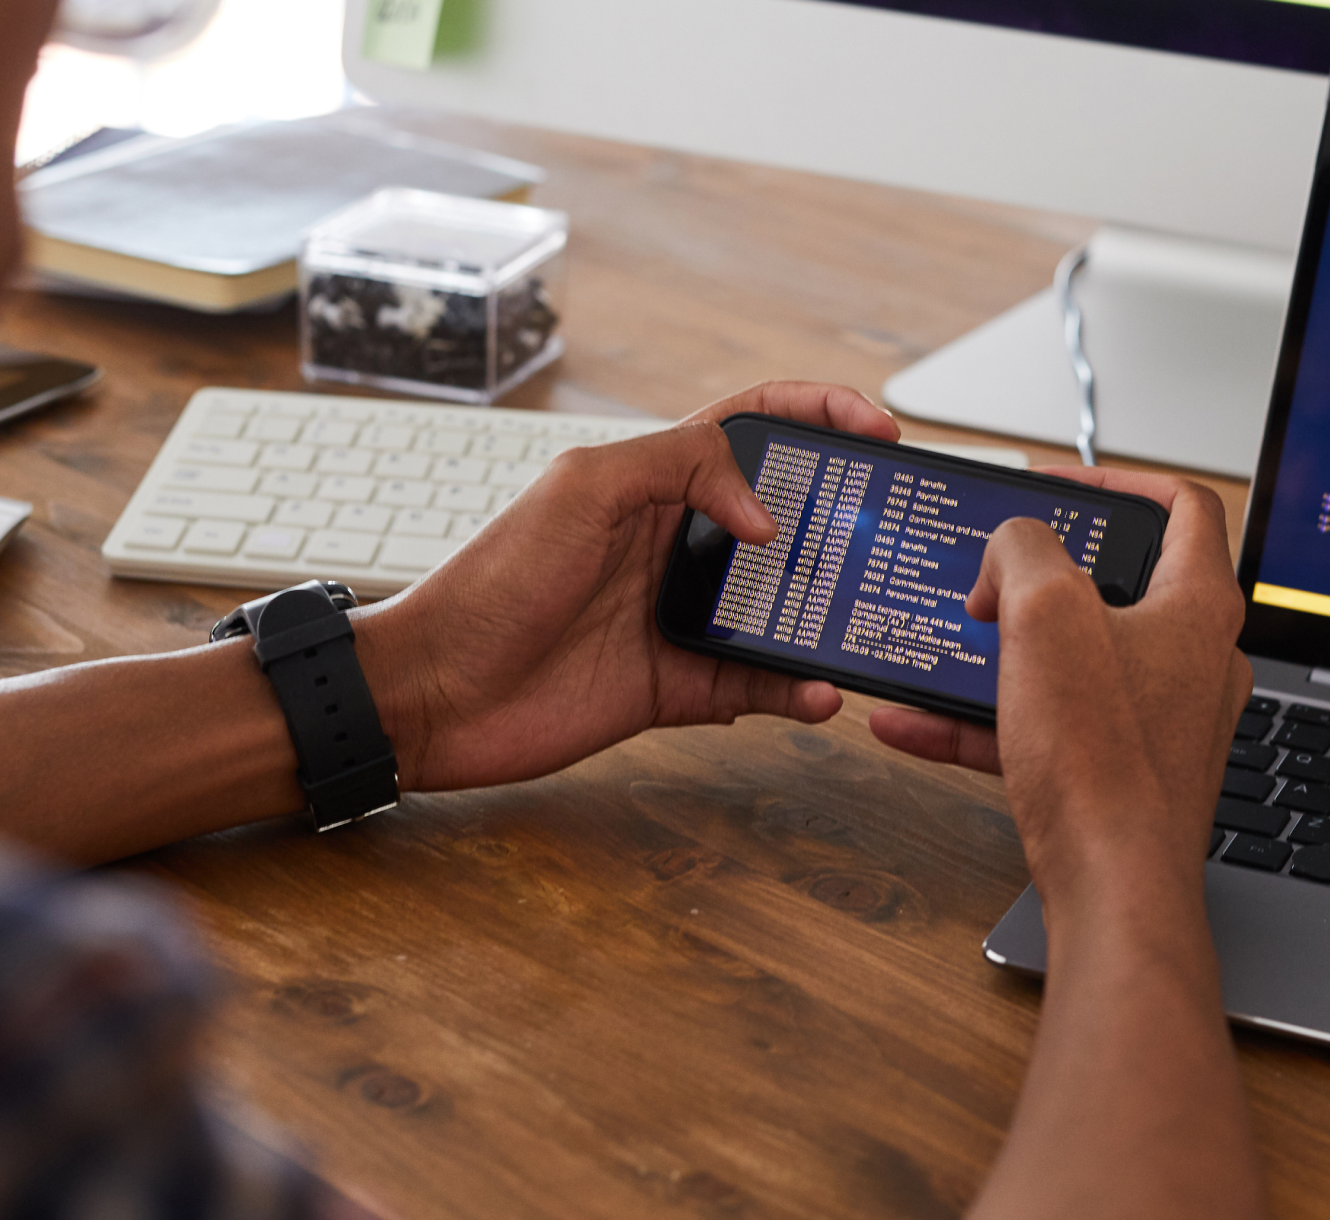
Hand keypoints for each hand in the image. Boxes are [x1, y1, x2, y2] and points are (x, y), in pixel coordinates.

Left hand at [353, 382, 899, 791]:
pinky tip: (820, 693)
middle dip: (846, 519)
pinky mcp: (680, 686)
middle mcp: (676, 544)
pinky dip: (797, 690)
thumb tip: (768, 515)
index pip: (752, 427)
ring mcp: (681, 617)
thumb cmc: (493, 581)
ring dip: (829, 612)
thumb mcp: (586, 487)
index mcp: (655, 482)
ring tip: (867, 615)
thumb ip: (682, 465)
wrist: (436, 692)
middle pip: (785, 518)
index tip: (878, 431)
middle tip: (893, 531)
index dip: (818, 416)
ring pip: (783, 606)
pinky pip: (759, 686)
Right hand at [868, 469, 1250, 898]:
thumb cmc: (1104, 761)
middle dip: (1040, 576)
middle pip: (1117, 585)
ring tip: (945, 645)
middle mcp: (1193, 659)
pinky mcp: (1122, 771)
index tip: (1060, 485)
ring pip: (1071, 663)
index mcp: (1197, 604)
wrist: (1114, 886)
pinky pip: (1043, 727)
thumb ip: (1022, 550)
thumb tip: (1011, 552)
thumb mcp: (1045, 612)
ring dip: (1001, 652)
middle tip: (993, 572)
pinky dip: (984, 721)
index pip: (1182, 506)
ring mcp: (1160, 719)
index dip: (1117, 480)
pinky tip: (914, 724)